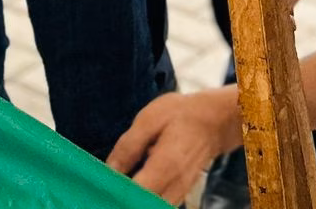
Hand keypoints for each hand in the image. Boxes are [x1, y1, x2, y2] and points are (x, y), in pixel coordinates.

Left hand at [107, 89, 240, 204]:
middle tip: (107, 187)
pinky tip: (133, 184)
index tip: (102, 187)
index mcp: (165, 167)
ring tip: (118, 185)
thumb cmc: (180, 115)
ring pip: (151, 206)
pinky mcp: (180, 194)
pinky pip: (158, 204)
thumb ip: (129, 146)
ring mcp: (179, 193)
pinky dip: (144, 198)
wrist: (213, 122)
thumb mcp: (149, 120)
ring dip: (133, 198)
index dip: (116, 193)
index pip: (136, 194)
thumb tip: (110, 168)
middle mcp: (173, 187)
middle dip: (123, 198)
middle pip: (143, 205)